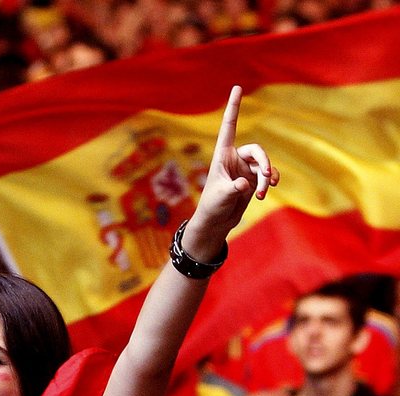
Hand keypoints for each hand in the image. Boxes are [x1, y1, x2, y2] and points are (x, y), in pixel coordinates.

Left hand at [185, 85, 279, 259]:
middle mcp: (235, 158)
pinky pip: (268, 175)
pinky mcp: (253, 180)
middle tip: (266, 178)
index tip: (237, 87)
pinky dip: (270, 182)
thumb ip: (234, 189)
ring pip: (264, 165)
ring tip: (262, 192)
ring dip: (267, 178)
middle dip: (264, 163)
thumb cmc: (212, 207)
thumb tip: (246, 184)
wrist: (215, 223)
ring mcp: (245, 169)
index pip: (229, 127)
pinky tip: (268, 190)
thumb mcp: (221, 197)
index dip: (233, 107)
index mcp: (222, 155)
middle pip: (257, 151)